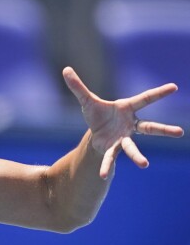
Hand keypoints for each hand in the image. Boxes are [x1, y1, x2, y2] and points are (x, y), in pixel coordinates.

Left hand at [62, 66, 184, 178]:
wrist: (95, 131)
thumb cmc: (97, 113)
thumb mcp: (86, 100)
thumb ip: (77, 86)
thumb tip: (66, 69)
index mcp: (127, 108)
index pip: (145, 99)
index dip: (159, 92)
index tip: (174, 86)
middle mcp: (130, 124)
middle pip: (149, 127)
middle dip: (164, 130)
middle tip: (180, 132)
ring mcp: (123, 138)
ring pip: (132, 147)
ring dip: (137, 156)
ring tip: (144, 165)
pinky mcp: (113, 148)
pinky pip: (109, 158)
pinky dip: (105, 166)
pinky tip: (102, 175)